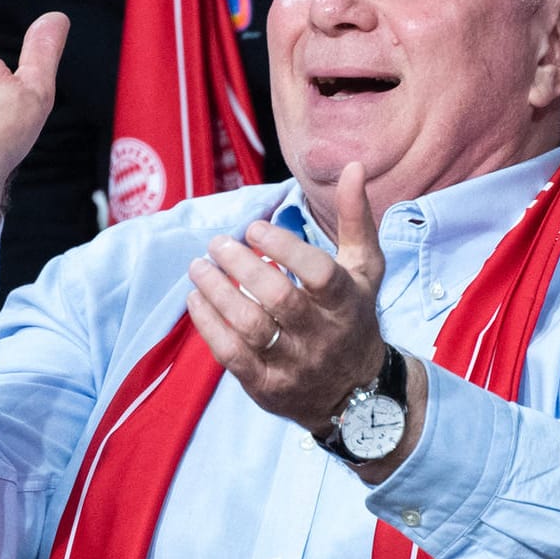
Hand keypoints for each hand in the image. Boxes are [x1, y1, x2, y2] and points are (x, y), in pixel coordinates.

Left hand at [187, 162, 424, 476]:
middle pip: (279, 299)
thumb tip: (352, 165)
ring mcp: (294, 363)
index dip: (285, 248)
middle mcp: (322, 335)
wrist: (356, 392)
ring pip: (250, 327)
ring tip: (198, 267)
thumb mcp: (364, 269)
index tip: (255, 227)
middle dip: (242, 266)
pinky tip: (195, 298)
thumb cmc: (353, 315)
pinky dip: (208, 325)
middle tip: (217, 243)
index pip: (319, 273)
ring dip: (217, 293)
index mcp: (347, 302)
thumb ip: (355, 218)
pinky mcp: (267, 386)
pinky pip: (231, 355)